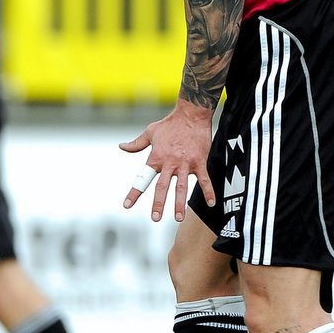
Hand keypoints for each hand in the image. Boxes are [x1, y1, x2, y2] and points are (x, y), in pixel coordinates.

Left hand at [119, 103, 214, 222]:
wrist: (191, 114)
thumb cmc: (169, 124)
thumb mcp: (149, 133)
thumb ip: (136, 144)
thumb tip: (122, 146)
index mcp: (156, 158)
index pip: (142, 178)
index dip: (134, 193)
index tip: (127, 205)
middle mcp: (169, 163)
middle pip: (162, 187)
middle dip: (158, 204)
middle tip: (155, 218)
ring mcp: (185, 164)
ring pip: (181, 187)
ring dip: (180, 204)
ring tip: (178, 218)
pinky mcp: (199, 162)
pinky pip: (204, 180)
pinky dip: (208, 191)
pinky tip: (211, 203)